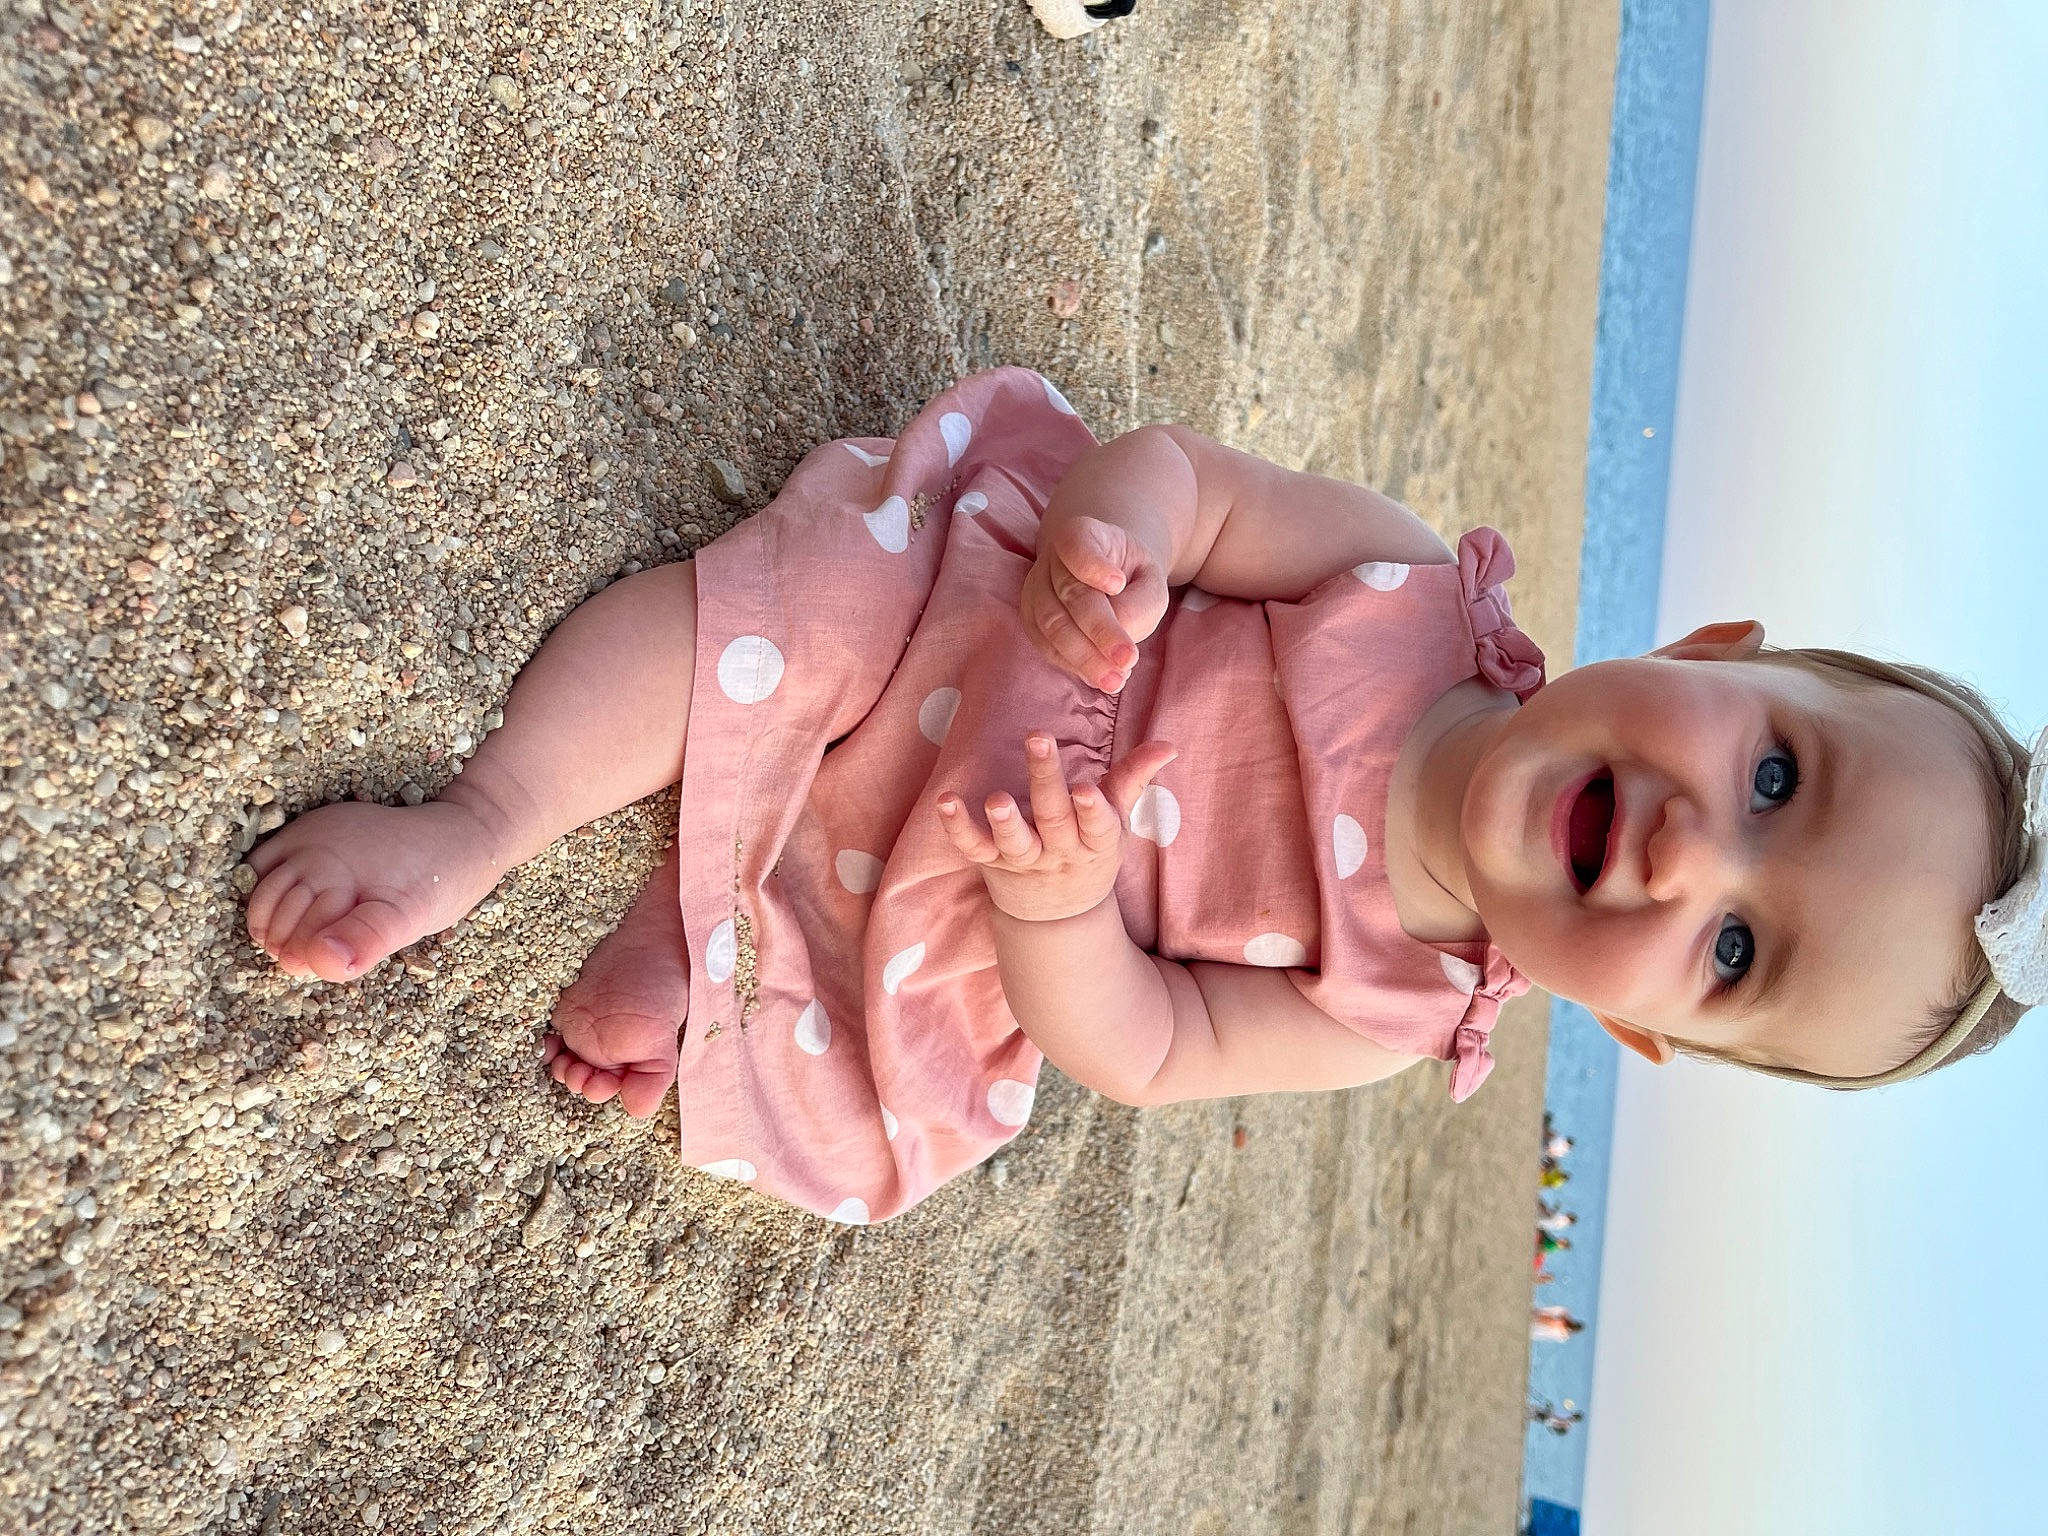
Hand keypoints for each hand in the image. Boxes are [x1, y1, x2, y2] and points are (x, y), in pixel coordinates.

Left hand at [939, 733, 1177, 922]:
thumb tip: (1168, 745)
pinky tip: (945, 800)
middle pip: (1054, 817)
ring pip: (1015, 842)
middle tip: (1038, 737)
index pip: (1098, 826)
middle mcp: (1059, 852)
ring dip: (1005, 820)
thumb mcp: (1118, 822)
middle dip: (1046, 778)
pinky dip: (957, 827)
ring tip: (996, 798)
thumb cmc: (1090, 851)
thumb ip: (1135, 779)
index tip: (1087, 787)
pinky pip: (973, 848)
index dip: (1093, 809)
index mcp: (1094, 841)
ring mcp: (1024, 859)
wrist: (1056, 917)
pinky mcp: (992, 863)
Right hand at [1019, 515, 1170, 692]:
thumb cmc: (1131, 577)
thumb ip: (1142, 601)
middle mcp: (1052, 560)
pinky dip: (1073, 665)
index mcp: (1081, 534)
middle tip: (1127, 660)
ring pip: (1053, 625)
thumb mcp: (1150, 578)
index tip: (1118, 583)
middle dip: (1100, 631)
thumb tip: (1121, 633)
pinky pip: (1046, 645)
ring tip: (1115, 680)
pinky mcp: (1031, 619)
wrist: (1106, 576)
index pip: (1077, 545)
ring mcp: (1035, 590)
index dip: (1093, 565)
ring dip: (1085, 657)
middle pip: (1071, 595)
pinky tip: (1099, 677)